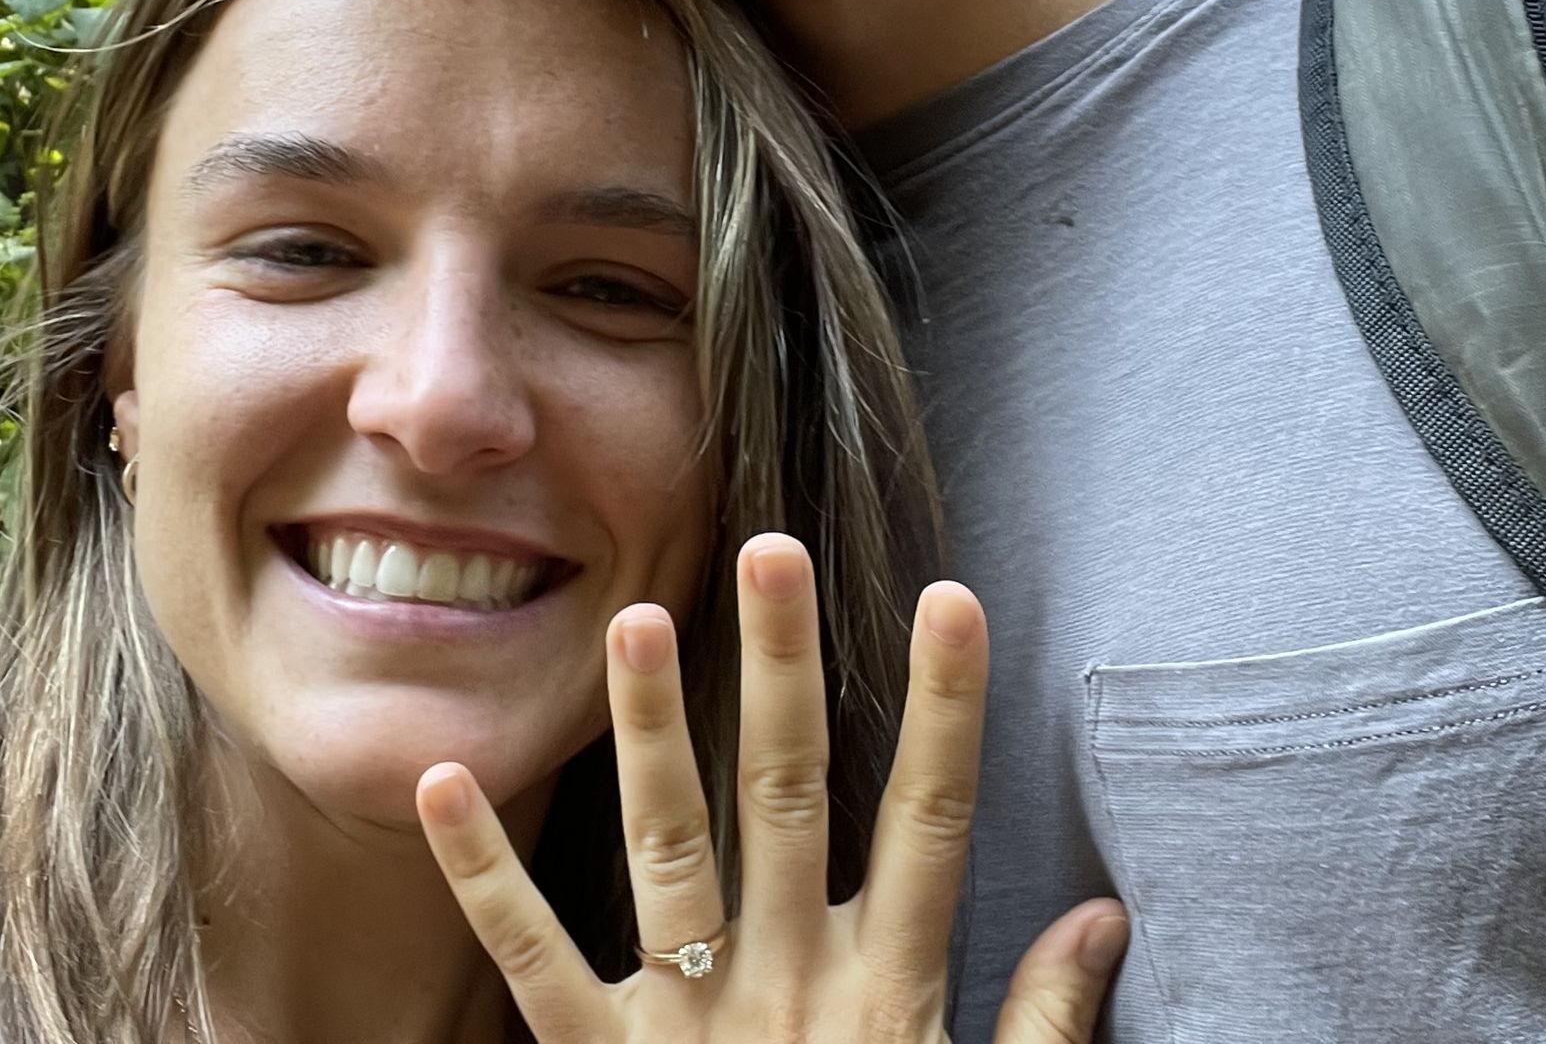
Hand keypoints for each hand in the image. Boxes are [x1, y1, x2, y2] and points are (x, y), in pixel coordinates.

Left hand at [417, 532, 1125, 1041]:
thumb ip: (1044, 1022)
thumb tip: (1105, 911)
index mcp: (887, 995)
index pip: (931, 822)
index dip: (943, 709)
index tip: (952, 597)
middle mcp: (788, 988)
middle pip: (790, 802)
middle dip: (784, 673)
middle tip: (770, 549)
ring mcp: (689, 1026)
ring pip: (667, 851)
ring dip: (651, 733)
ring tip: (632, 620)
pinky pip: (534, 967)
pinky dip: (484, 876)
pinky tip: (440, 782)